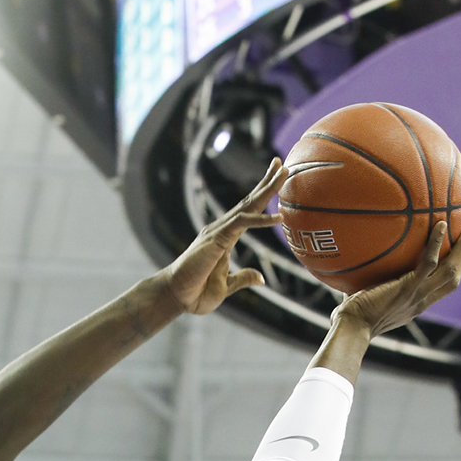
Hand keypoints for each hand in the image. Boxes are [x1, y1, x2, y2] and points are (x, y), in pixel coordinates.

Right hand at [163, 157, 288, 314]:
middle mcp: (222, 229)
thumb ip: (242, 278)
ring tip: (284, 173)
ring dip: (267, 189)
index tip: (276, 179)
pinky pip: (242, 224)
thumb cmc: (195, 293)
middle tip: (282, 163)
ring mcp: (218, 231)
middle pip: (249, 201)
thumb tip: (261, 278)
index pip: (248, 211)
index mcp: (225, 237)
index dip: (262, 194)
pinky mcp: (216, 239)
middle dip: (266, 181)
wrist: (175, 296)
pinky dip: (261, 221)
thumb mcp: (226, 286)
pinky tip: (279, 218)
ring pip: (248, 206)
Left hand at [335, 223, 460, 338]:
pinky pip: (430, 261)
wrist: (352, 328)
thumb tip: (356, 265)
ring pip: (450, 271)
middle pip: (453, 280)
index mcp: (415, 306)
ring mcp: (417, 295)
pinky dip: (437, 242)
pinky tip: (441, 224)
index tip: (457, 255)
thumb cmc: (352, 318)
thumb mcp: (367, 301)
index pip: (442, 289)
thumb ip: (370, 285)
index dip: (453, 272)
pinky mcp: (409, 287)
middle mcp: (421, 302)